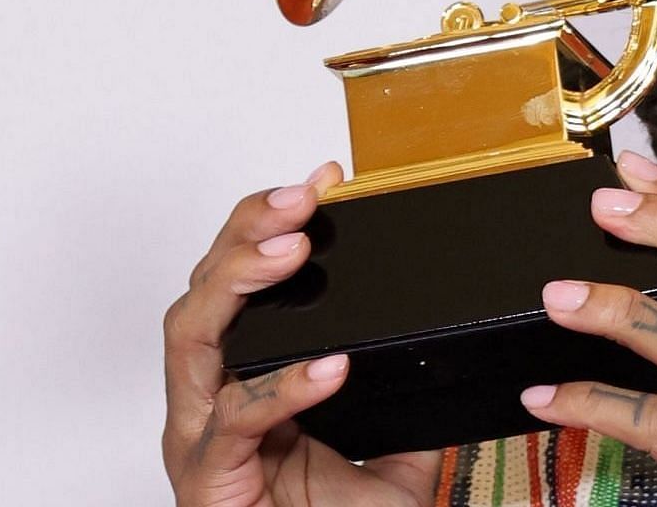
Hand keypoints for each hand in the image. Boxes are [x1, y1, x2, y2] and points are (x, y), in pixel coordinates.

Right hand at [161, 162, 442, 506]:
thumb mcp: (396, 456)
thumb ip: (416, 405)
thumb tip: (467, 354)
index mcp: (250, 374)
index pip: (252, 279)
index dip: (277, 221)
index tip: (328, 179)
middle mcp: (212, 394)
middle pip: (206, 287)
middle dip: (247, 230)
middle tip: (301, 199)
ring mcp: (197, 434)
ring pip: (190, 334)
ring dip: (238, 282)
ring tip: (292, 249)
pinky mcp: (203, 478)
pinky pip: (232, 419)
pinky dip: (280, 387)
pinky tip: (328, 365)